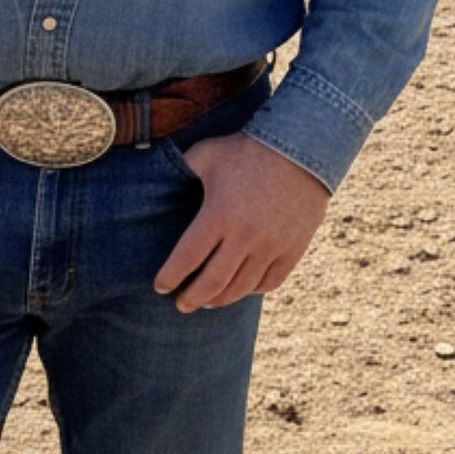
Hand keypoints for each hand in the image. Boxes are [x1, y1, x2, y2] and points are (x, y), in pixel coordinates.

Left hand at [154, 133, 331, 311]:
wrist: (301, 148)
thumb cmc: (246, 150)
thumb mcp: (206, 154)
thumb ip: (181, 170)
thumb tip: (153, 176)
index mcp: (218, 214)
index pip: (187, 258)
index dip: (170, 277)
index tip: (160, 286)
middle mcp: (245, 236)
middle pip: (213, 282)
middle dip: (192, 299)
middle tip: (181, 305)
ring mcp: (272, 246)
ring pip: (241, 287)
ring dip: (220, 300)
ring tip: (207, 302)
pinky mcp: (293, 249)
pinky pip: (270, 282)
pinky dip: (251, 290)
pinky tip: (240, 288)